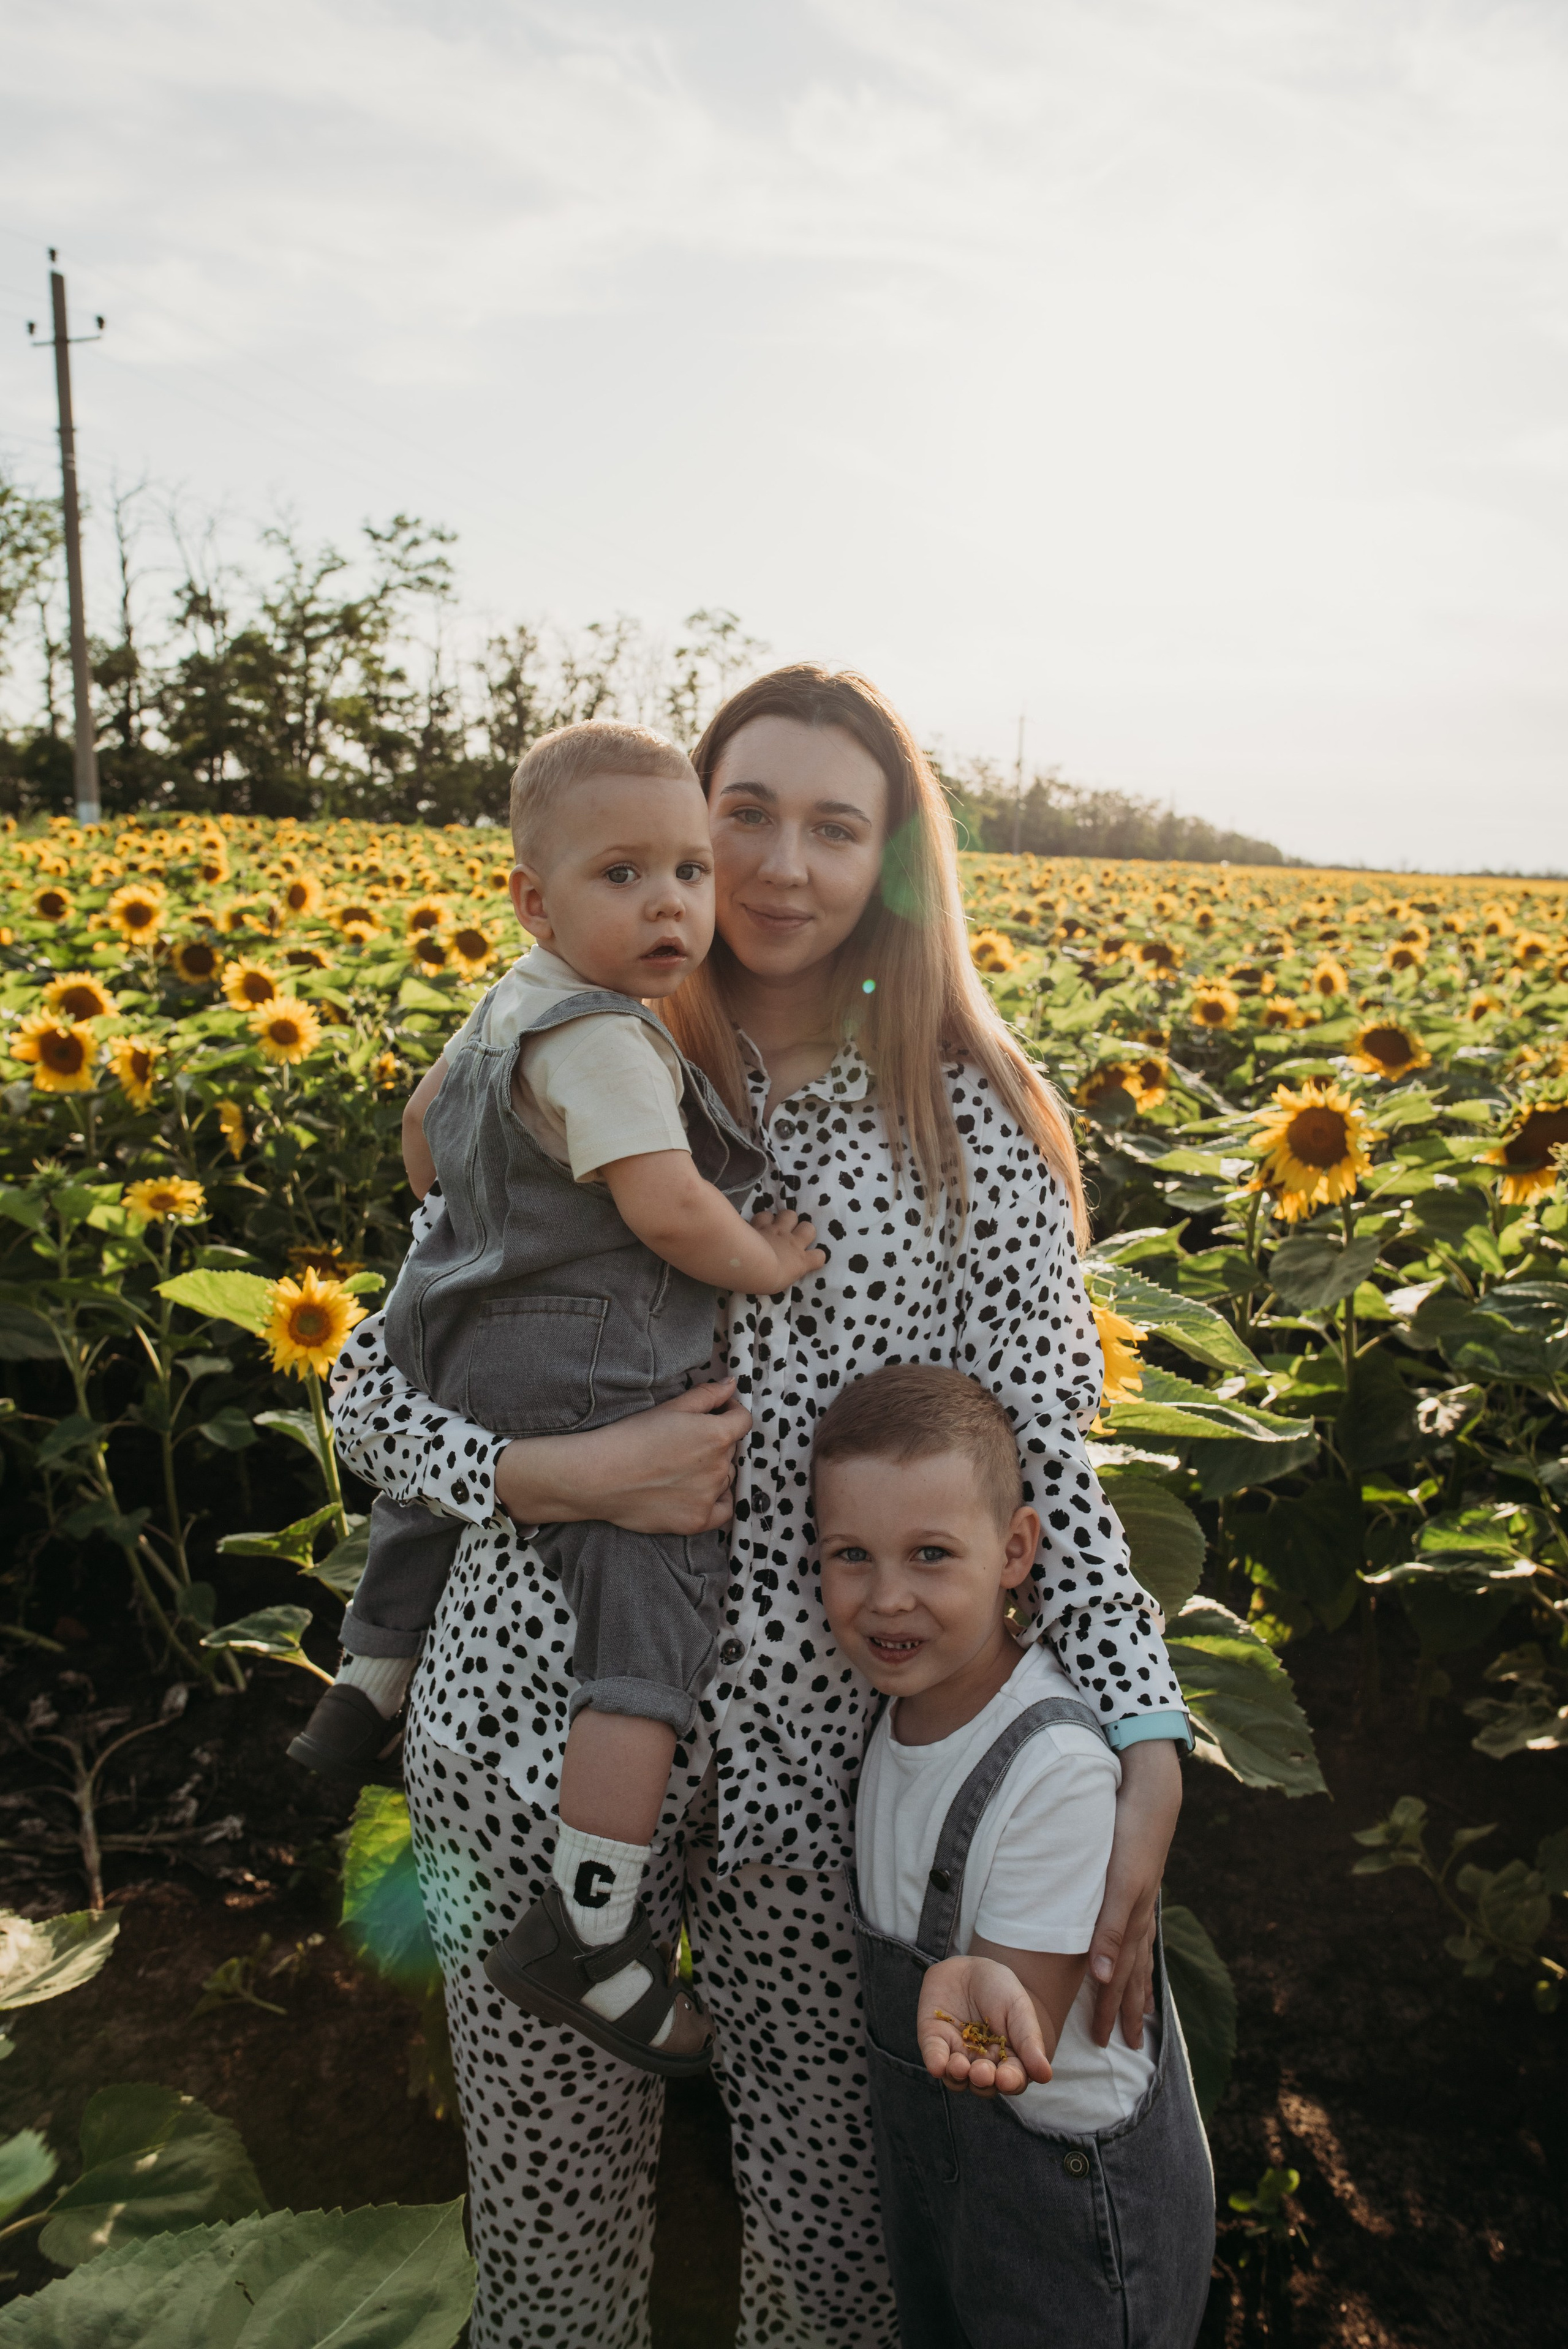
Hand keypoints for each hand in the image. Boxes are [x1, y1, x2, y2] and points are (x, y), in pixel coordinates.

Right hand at [495, 1379, 750, 1535]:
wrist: (599, 1476)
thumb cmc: (631, 1437)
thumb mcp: (671, 1407)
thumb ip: (707, 1395)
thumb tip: (732, 1384)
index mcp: (717, 1435)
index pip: (742, 1420)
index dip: (730, 1411)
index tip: (716, 1411)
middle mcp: (720, 1467)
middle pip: (731, 1449)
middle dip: (716, 1442)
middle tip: (684, 1442)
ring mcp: (710, 1496)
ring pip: (724, 1477)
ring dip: (713, 1470)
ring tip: (679, 1467)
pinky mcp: (697, 1521)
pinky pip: (723, 1510)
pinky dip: (716, 1500)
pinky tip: (697, 1492)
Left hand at [750, 1208, 826, 1287]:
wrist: (752, 1264)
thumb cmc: (765, 1281)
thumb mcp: (780, 1284)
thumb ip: (784, 1274)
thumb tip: (780, 1273)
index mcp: (800, 1261)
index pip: (819, 1257)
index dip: (816, 1257)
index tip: (810, 1260)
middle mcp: (792, 1243)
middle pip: (808, 1228)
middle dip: (803, 1230)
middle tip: (793, 1237)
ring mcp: (777, 1231)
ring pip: (790, 1215)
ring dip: (784, 1219)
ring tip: (777, 1226)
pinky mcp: (761, 1224)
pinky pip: (765, 1215)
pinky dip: (763, 1219)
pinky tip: (758, 1225)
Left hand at [916, 1957, 1052, 2098]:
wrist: (968, 1966)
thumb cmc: (1000, 1989)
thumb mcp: (1019, 2008)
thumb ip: (1029, 2040)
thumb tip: (1046, 2075)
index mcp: (1008, 2059)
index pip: (1011, 2079)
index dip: (1009, 2082)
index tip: (1007, 2079)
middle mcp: (982, 2063)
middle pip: (984, 2085)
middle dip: (983, 2081)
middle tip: (982, 2072)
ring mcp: (957, 2055)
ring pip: (957, 2079)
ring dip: (958, 2076)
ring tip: (960, 2065)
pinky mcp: (934, 2042)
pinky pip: (934, 2058)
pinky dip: (936, 2063)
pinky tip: (938, 2064)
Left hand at [1088, 1737, 1181, 2049]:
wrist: (1152, 1799)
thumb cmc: (1129, 1841)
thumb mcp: (1117, 1886)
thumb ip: (1108, 1931)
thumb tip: (1102, 1979)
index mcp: (1129, 1925)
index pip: (1118, 1980)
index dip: (1109, 2011)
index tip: (1103, 2042)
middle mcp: (1139, 1920)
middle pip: (1134, 1976)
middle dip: (1127, 2010)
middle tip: (1127, 2044)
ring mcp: (1144, 1904)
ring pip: (1142, 1958)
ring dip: (1139, 1989)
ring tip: (1142, 2014)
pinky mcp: (1141, 1887)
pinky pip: (1143, 1935)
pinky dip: (1142, 1957)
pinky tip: (1140, 1958)